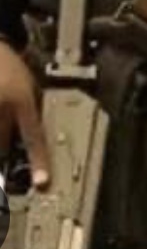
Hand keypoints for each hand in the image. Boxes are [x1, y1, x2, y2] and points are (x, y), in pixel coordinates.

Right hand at [0, 44, 48, 188]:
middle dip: (4, 154)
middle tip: (6, 156)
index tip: (41, 182)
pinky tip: (0, 129)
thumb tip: (30, 141)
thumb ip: (30, 111)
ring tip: (3, 131)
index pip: (35, 136)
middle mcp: (2, 107)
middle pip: (2, 146)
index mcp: (23, 101)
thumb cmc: (10, 67)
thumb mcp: (29, 86)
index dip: (39, 160)